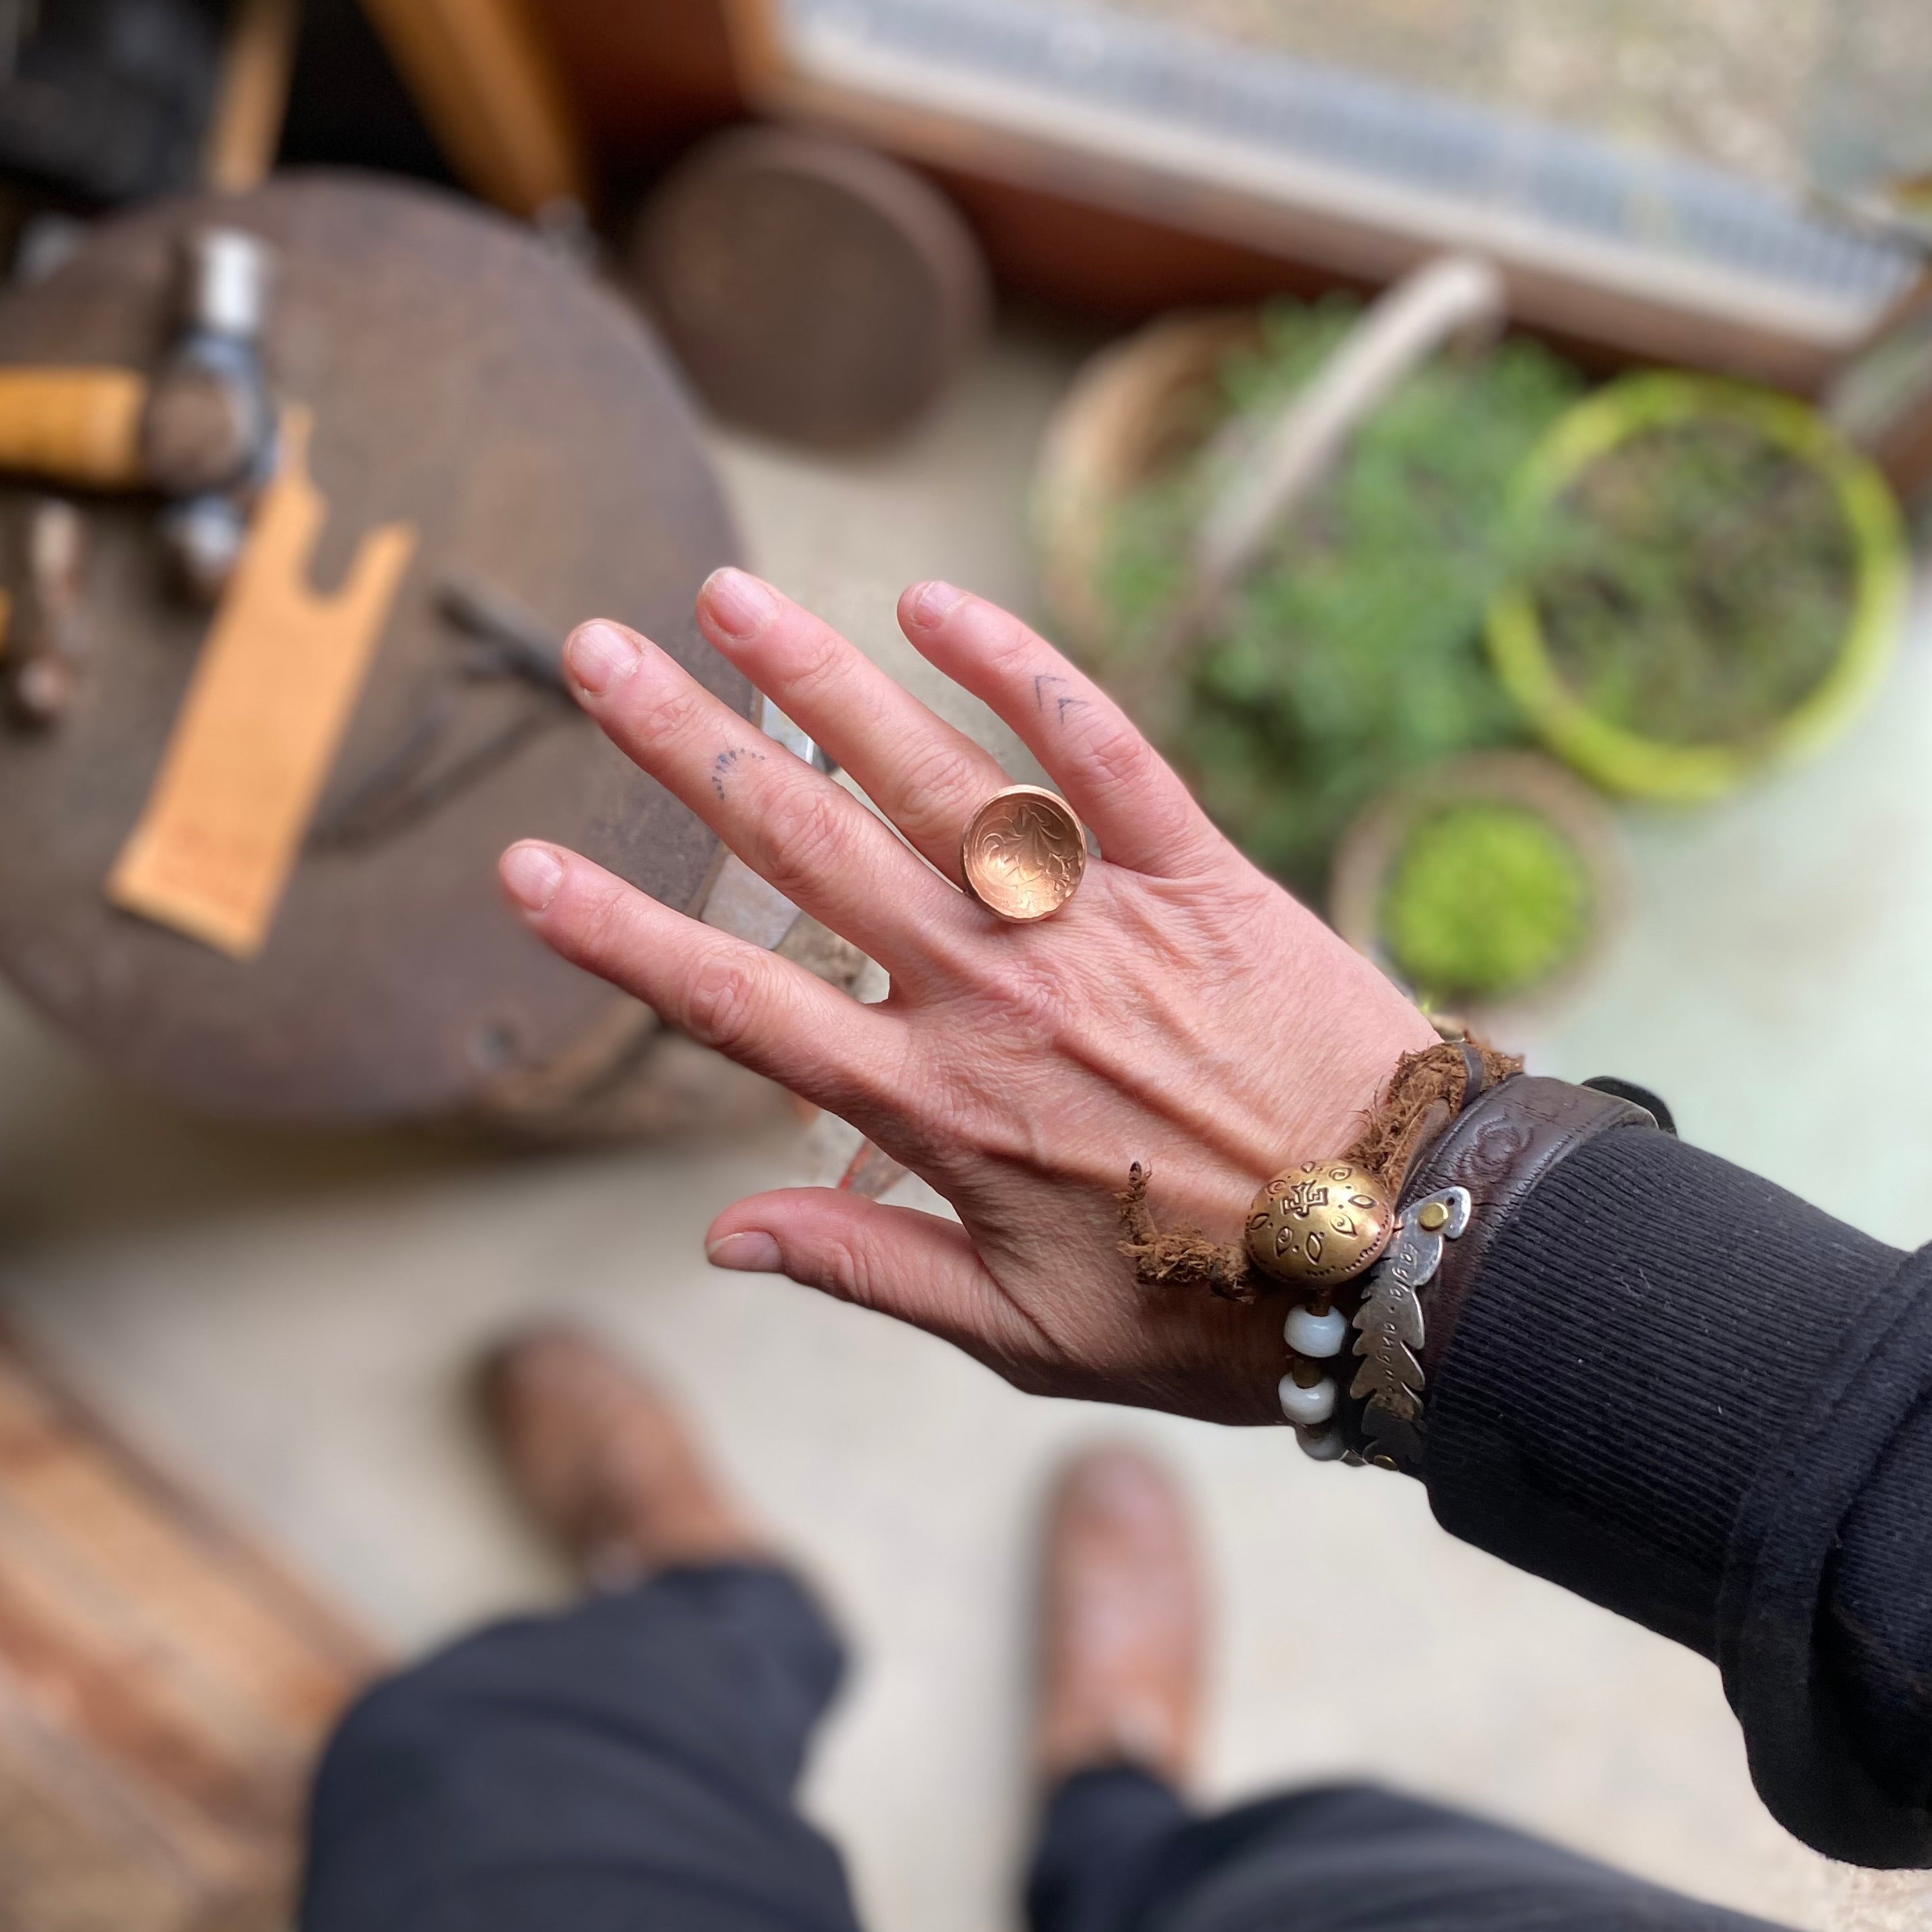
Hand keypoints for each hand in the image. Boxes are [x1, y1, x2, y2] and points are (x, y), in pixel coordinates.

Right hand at [498, 571, 1435, 1424]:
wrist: (1409, 1252)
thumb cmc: (1213, 1311)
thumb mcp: (1024, 1335)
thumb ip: (867, 1268)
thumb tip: (718, 1234)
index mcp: (938, 1106)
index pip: (736, 1005)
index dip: (618, 934)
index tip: (521, 867)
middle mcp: (994, 991)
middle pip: (805, 848)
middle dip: (685, 748)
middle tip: (589, 655)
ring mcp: (1094, 920)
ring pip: (929, 774)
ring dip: (818, 678)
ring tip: (725, 596)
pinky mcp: (1200, 871)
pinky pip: (1098, 747)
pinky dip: (1021, 669)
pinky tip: (936, 602)